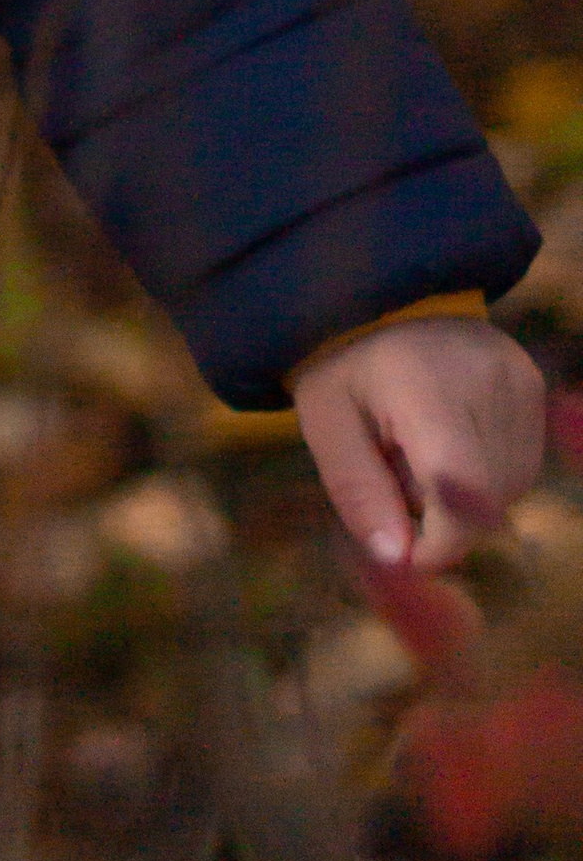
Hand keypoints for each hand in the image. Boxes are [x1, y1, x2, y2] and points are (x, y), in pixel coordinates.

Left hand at [291, 317, 544, 572]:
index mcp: (424, 384)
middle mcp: (487, 379)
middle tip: (397, 481)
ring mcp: (520, 381)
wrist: (382, 299)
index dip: (441, 539)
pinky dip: (485, 476)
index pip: (460, 486)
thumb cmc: (344, 365)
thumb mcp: (326, 423)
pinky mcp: (534, 388)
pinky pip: (520, 465)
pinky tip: (449, 445)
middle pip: (486, 498)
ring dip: (464, 497)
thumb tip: (398, 560)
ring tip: (419, 455)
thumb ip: (358, 491)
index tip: (408, 555)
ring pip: (509, 488)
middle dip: (441, 517)